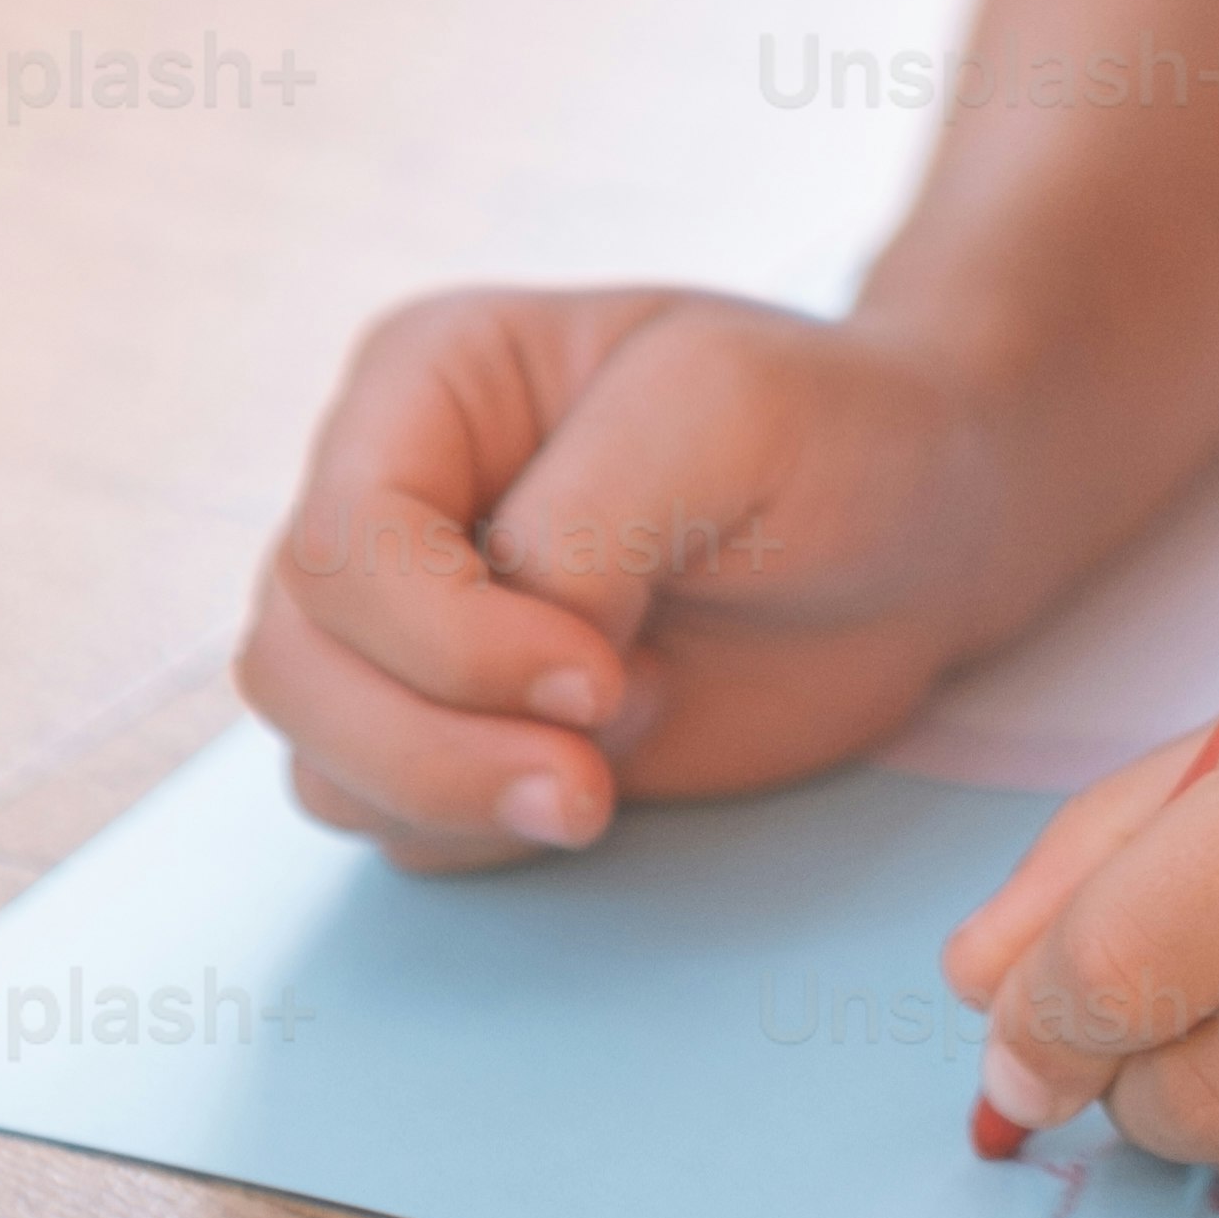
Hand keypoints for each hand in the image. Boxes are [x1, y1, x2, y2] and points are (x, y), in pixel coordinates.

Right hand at [237, 283, 1010, 871]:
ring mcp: (413, 628)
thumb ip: (589, 524)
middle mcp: (389, 502)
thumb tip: (513, 663)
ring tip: (611, 775)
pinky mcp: (463, 729)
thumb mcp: (726, 412)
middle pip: (294, 663)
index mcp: (426, 382)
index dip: (446, 638)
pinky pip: (393, 821)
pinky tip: (596, 790)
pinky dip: (478, 834)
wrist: (924, 527)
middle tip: (594, 787)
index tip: (604, 676)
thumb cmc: (835, 432)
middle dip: (432, 747)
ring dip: (456, 799)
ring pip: (321, 758)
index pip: (342, 540)